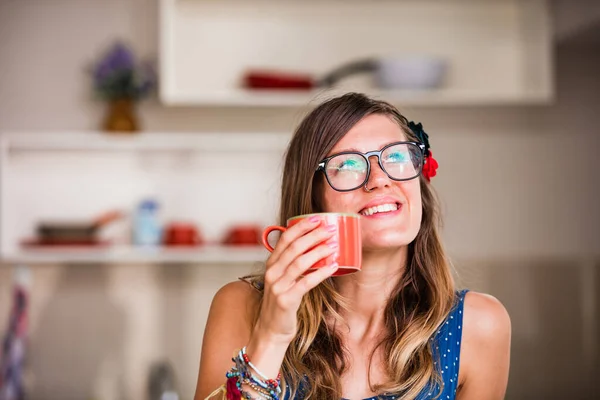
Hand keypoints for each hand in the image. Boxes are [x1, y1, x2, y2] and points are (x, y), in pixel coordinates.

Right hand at [254, 216, 338, 343]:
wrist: (271, 330)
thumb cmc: (281, 302)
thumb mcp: (282, 279)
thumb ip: (291, 263)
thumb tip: (314, 246)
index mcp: (271, 264)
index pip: (285, 238)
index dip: (301, 226)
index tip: (316, 218)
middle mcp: (272, 273)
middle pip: (294, 248)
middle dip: (313, 236)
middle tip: (330, 230)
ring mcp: (277, 286)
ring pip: (300, 263)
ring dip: (319, 252)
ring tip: (333, 245)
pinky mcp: (286, 300)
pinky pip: (306, 282)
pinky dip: (321, 273)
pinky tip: (333, 266)